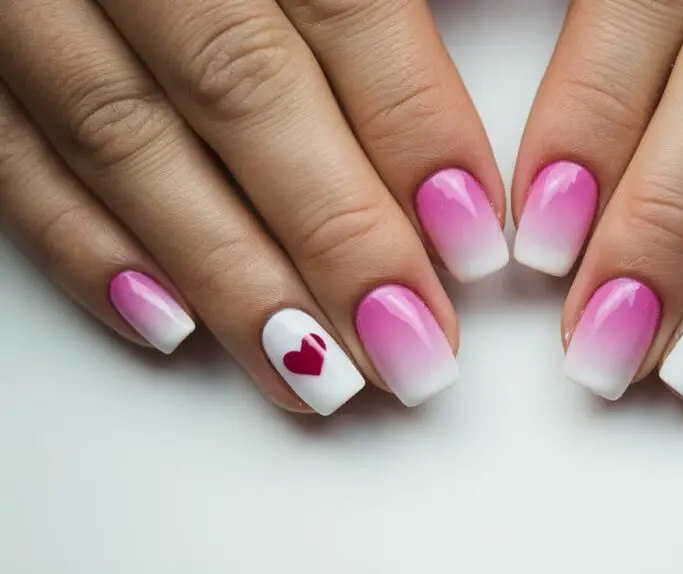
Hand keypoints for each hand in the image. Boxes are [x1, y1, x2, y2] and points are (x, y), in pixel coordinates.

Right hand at [0, 0, 509, 413]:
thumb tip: (485, 32)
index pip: (338, 2)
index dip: (411, 128)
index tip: (473, 238)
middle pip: (239, 90)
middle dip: (332, 234)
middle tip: (411, 347)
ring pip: (124, 137)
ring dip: (225, 270)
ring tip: (314, 372)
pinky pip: (8, 150)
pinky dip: (85, 245)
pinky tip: (166, 321)